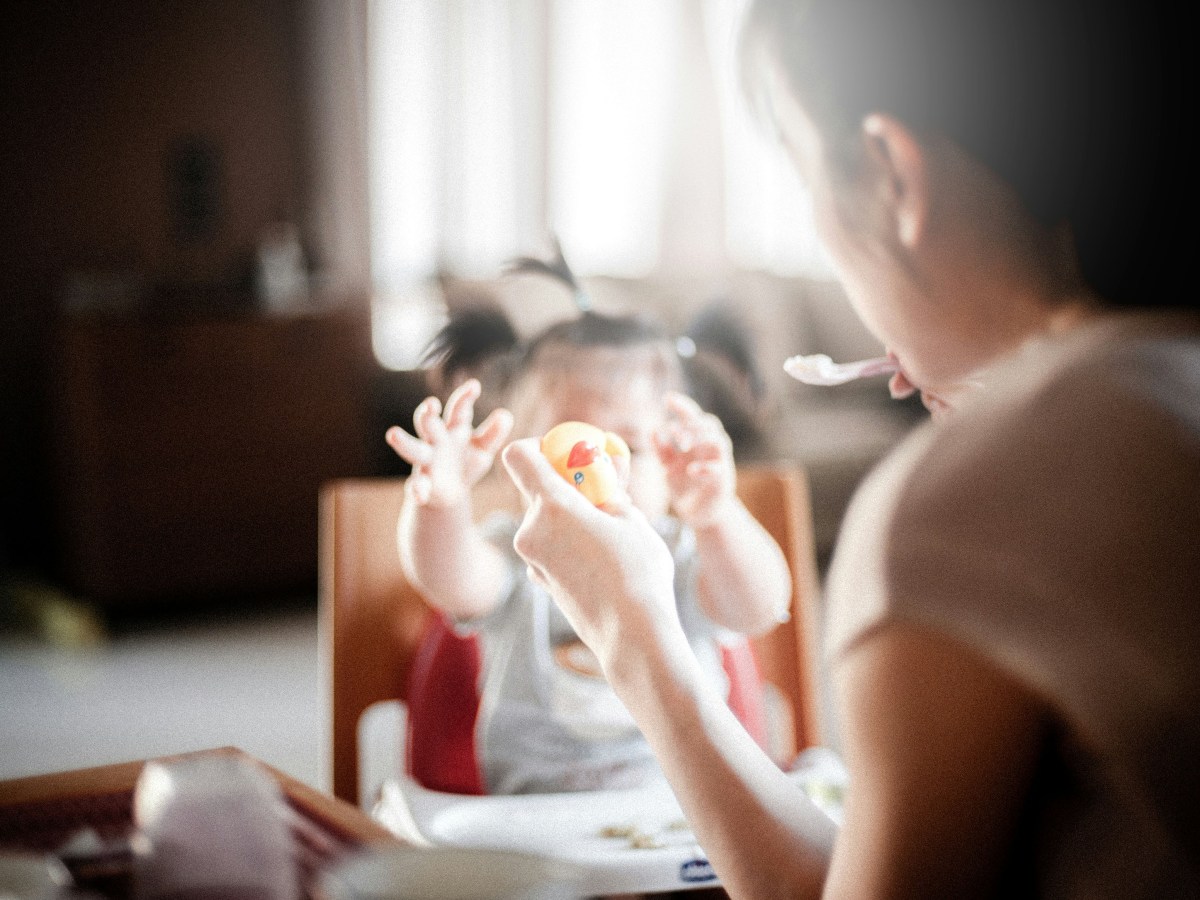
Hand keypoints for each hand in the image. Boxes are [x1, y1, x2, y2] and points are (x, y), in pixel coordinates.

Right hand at [386, 379, 513, 506]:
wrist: (451, 493)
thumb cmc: (466, 462)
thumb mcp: (483, 449)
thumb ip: (493, 434)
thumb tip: (506, 415)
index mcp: (454, 429)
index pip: (458, 410)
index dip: (465, 397)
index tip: (474, 386)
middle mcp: (436, 441)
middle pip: (429, 424)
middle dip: (428, 414)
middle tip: (430, 405)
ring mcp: (427, 461)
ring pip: (413, 449)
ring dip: (404, 442)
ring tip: (392, 434)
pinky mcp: (422, 484)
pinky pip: (416, 485)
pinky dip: (416, 489)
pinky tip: (419, 493)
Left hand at [501, 438, 677, 668]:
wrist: (632, 636)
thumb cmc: (638, 573)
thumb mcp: (632, 519)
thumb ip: (610, 489)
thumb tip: (606, 467)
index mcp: (553, 507)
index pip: (519, 456)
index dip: (538, 447)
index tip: (565, 454)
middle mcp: (531, 530)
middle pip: (535, 488)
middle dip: (564, 483)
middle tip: (600, 489)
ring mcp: (531, 559)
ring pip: (544, 519)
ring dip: (569, 514)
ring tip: (609, 528)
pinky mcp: (539, 580)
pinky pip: (548, 545)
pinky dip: (567, 540)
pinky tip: (599, 556)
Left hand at [653, 392, 736, 527]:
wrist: (700, 513)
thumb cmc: (685, 485)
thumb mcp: (668, 465)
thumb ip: (661, 449)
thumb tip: (652, 430)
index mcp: (697, 440)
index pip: (693, 416)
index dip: (683, 406)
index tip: (667, 398)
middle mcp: (711, 447)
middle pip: (709, 423)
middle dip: (691, 424)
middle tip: (673, 431)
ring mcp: (720, 462)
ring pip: (719, 441)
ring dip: (701, 439)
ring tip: (682, 445)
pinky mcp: (723, 480)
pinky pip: (719, 469)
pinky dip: (705, 467)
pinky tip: (690, 470)